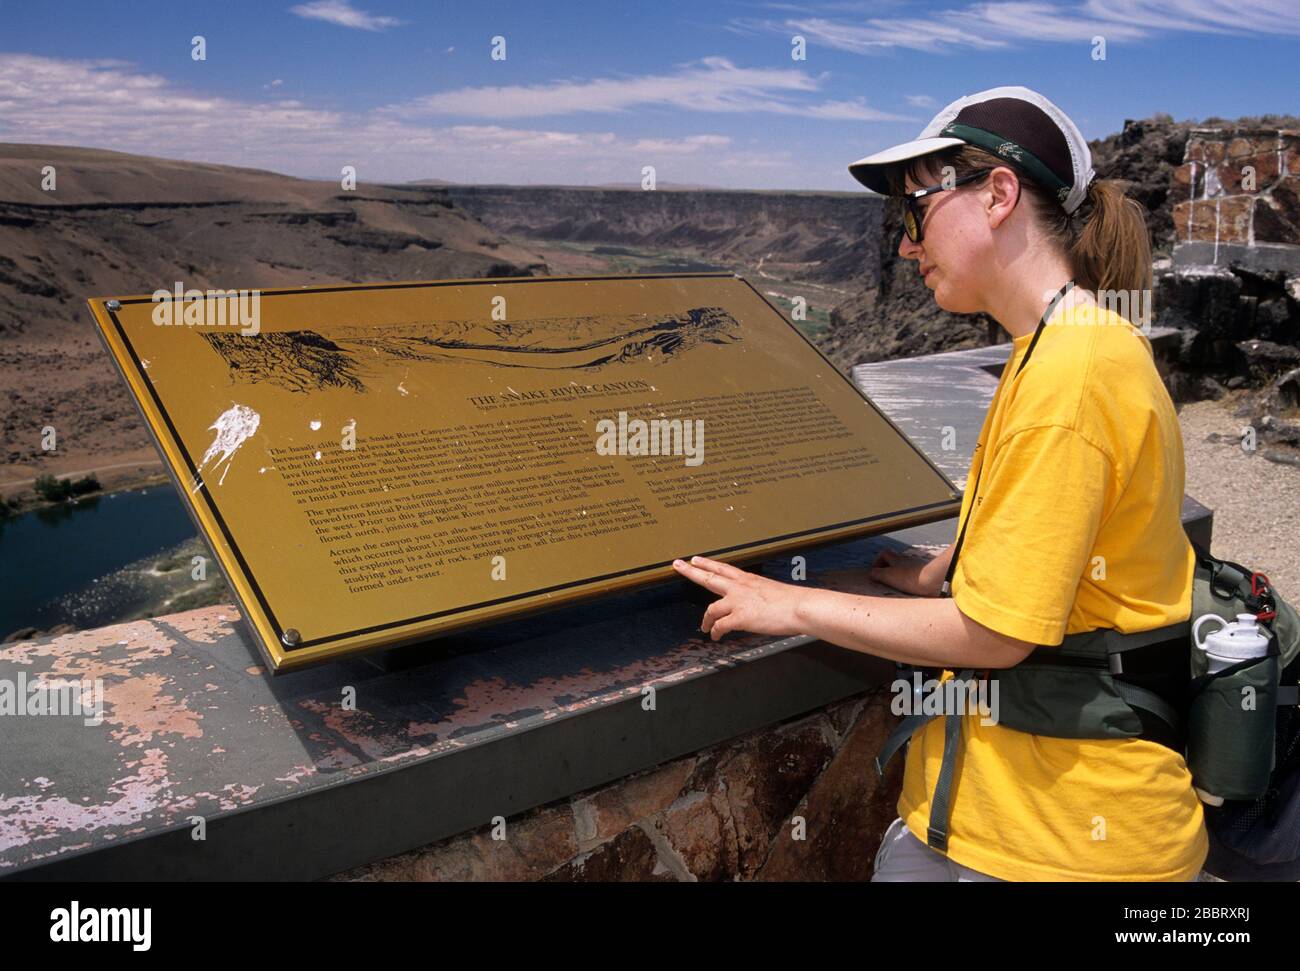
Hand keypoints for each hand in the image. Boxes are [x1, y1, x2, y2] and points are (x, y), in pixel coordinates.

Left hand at [671, 555, 806, 640]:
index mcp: (748, 580)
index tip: (695, 559)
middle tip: (678, 565)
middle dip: (691, 571)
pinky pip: (720, 626)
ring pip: (711, 608)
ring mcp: (738, 602)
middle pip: (709, 577)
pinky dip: (715, 632)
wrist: (800, 607)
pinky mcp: (740, 618)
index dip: (707, 563)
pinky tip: (715, 636)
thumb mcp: (771, 591)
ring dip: (705, 619)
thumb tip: (757, 603)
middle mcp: (740, 587)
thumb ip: (759, 595)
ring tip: (703, 626)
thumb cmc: (793, 602)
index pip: (723, 568)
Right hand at [868, 548, 941, 596]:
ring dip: (899, 574)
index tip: (876, 571)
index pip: (884, 553)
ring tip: (897, 585)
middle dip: (889, 567)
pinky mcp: (925, 574)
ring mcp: (917, 566)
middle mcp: (906, 560)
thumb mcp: (888, 576)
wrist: (933, 582)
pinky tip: (909, 588)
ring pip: (905, 567)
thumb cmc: (910, 578)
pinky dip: (910, 580)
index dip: (878, 561)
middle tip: (886, 578)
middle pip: (895, 559)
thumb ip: (876, 574)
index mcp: (896, 559)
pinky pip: (915, 575)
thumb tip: (871, 573)